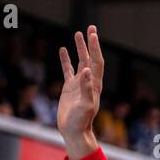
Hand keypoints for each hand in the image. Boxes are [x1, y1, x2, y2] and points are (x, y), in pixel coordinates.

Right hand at [58, 25, 103, 159]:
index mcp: (94, 84)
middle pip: (91, 58)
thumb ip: (86, 88)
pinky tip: (63, 50)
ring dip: (80, 48)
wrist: (74, 131)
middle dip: (90, 43)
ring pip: (80, 61)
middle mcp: (89, 81)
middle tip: (90, 27)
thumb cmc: (81, 121)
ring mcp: (79, 83)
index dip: (95, 48)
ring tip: (78, 33)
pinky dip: (66, 59)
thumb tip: (85, 70)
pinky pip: (68, 69)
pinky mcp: (69, 88)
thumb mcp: (85, 105)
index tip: (92, 34)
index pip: (96, 61)